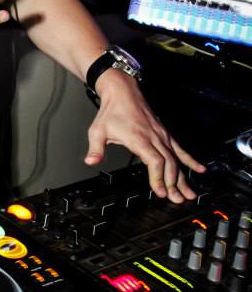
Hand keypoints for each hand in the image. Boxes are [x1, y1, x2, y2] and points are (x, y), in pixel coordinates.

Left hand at [84, 69, 205, 202]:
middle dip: (173, 184)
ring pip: (176, 159)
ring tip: (189, 194)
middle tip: (177, 200)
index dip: (159, 178)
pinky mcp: (165, 133)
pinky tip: (200, 169)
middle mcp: (154, 137)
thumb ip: (96, 148)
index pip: (155, 161)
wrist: (122, 91)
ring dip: (183, 177)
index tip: (160, 192)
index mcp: (139, 138)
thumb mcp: (97, 130)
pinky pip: (180, 149)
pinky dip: (190, 160)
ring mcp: (162, 135)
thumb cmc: (111, 111)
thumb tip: (91, 161)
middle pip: (168, 164)